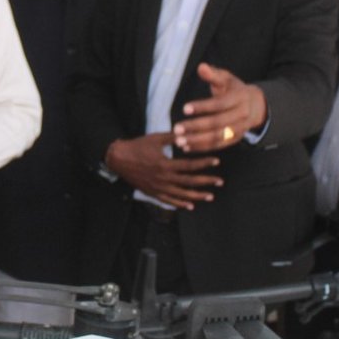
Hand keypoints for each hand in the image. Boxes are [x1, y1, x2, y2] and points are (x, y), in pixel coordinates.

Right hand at [104, 132, 222, 210]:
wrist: (118, 158)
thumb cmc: (137, 146)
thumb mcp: (155, 138)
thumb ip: (173, 137)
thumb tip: (189, 133)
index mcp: (165, 164)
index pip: (190, 165)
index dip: (204, 163)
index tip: (216, 161)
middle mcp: (163, 178)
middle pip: (189, 182)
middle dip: (206, 182)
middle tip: (220, 182)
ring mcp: (158, 187)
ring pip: (181, 195)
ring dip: (197, 196)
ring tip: (210, 196)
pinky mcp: (152, 192)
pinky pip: (168, 201)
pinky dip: (180, 204)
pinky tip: (190, 205)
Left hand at [172, 63, 266, 152]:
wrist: (255, 105)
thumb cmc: (234, 89)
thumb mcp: (226, 78)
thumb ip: (213, 74)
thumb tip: (201, 67)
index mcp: (239, 98)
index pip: (220, 104)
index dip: (202, 107)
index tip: (184, 109)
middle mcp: (242, 115)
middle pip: (218, 123)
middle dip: (196, 127)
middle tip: (177, 128)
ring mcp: (239, 129)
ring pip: (218, 137)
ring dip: (197, 141)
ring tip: (180, 141)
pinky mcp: (235, 139)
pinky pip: (218, 145)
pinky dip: (203, 148)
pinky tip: (187, 147)